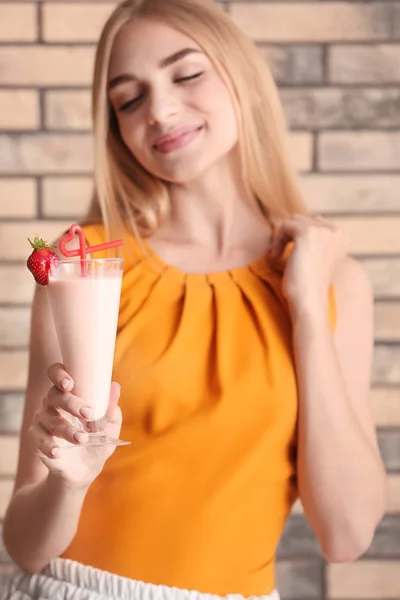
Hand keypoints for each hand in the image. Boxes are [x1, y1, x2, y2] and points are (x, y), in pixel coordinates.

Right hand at [28, 363, 122, 488]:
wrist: (84, 469)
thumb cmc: (97, 440)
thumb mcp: (109, 426)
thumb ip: (111, 408)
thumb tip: (115, 386)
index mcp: (69, 393)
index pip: (57, 374)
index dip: (59, 374)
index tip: (70, 383)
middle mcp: (52, 403)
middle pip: (54, 395)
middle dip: (71, 403)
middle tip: (88, 414)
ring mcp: (42, 420)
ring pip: (49, 419)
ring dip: (66, 429)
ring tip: (81, 439)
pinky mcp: (36, 438)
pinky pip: (38, 438)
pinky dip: (49, 445)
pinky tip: (58, 451)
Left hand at [269, 214, 349, 306]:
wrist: (309, 301)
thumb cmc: (310, 286)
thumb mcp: (317, 260)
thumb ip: (314, 243)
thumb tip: (293, 225)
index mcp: (342, 238)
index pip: (316, 223)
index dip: (299, 237)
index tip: (291, 254)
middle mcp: (336, 232)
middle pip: (305, 220)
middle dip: (291, 235)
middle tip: (281, 254)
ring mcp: (323, 231)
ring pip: (294, 221)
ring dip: (283, 237)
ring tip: (278, 255)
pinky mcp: (308, 233)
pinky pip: (284, 225)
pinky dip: (277, 240)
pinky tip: (275, 256)